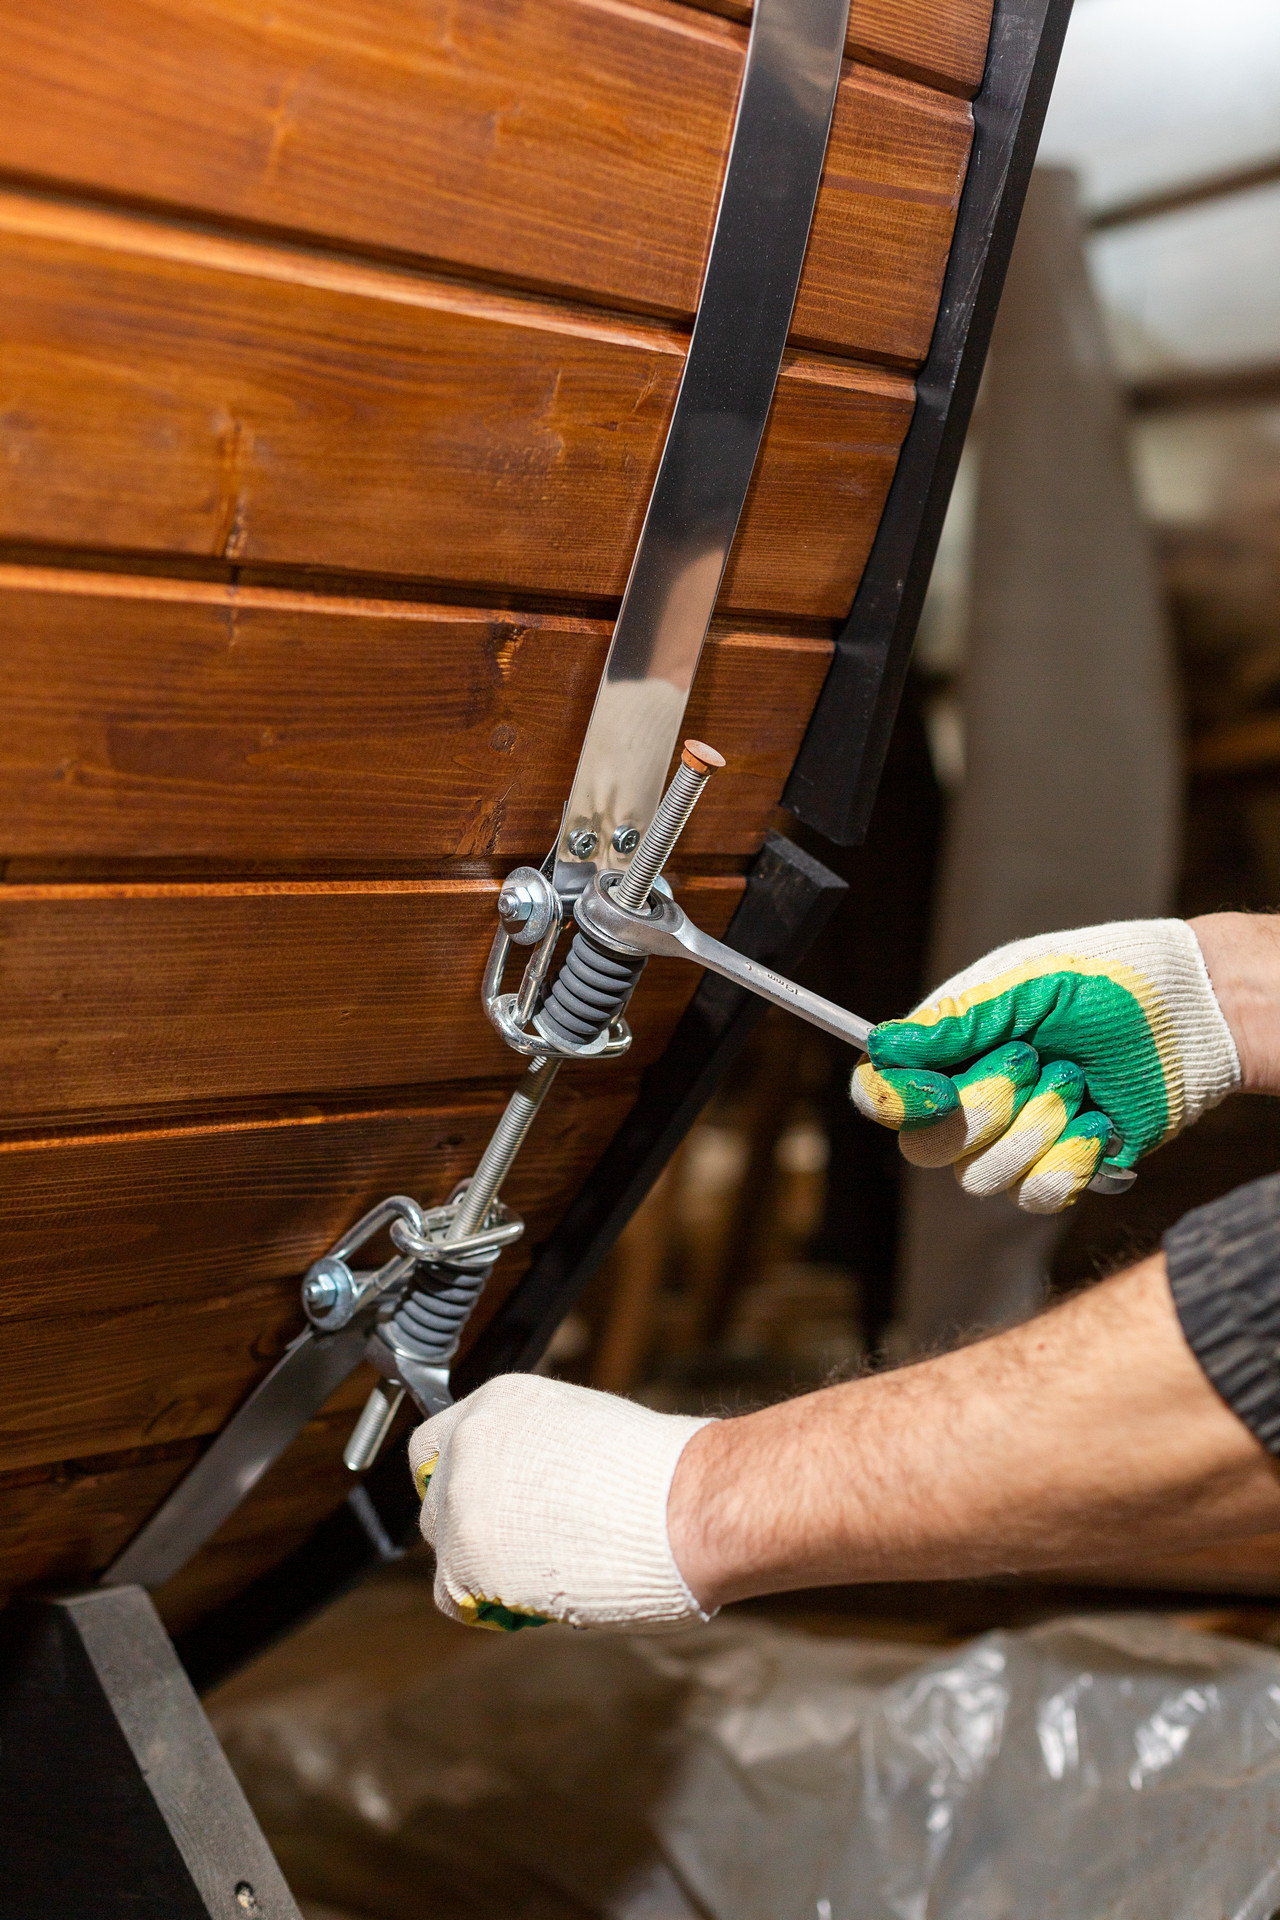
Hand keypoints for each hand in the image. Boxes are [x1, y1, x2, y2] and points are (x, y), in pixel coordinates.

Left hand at [409, 1374, 713, 1631]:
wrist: (687, 1503)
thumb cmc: (662, 1475)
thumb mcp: (584, 1430)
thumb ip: (535, 1453)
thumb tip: (526, 1491)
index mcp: (500, 1401)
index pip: (439, 1442)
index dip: (458, 1478)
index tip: (485, 1505)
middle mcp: (469, 1440)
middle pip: (436, 1497)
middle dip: (472, 1526)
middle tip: (524, 1548)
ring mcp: (463, 1497)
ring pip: (444, 1547)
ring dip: (482, 1565)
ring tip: (545, 1571)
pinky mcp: (466, 1557)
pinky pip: (452, 1596)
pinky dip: (486, 1605)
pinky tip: (533, 1597)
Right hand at [851, 919, 1238, 1212]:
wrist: (1190, 1016)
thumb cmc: (1106, 981)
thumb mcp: (1023, 984)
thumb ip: (953, 1021)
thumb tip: (880, 1047)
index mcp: (950, 1047)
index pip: (882, 1093)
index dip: (895, 1102)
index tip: (937, 1092)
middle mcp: (970, 1098)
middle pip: (927, 1147)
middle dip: (984, 1107)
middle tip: (1033, 1058)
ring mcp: (1015, 1139)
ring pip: (981, 1178)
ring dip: (1035, 1127)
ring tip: (1077, 1081)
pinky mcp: (1063, 1168)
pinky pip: (1037, 1194)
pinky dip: (1070, 1158)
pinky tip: (1099, 1121)